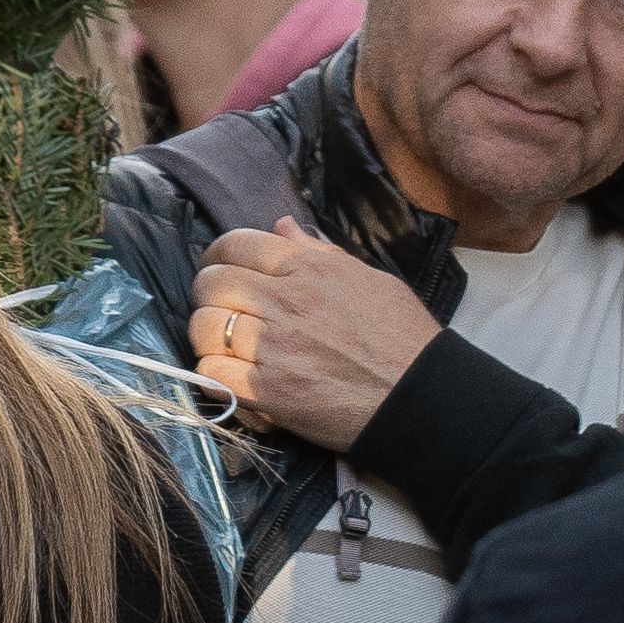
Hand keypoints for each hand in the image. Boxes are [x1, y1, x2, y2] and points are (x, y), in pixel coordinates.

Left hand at [191, 224, 438, 452]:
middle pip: (212, 282)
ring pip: (204, 326)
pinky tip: (226, 374)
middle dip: (207, 291)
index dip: (219, 253)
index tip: (220, 266)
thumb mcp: (368, 278)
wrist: (419, 397)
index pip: (238, 244)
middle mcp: (286, 301)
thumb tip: (281, 225)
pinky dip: (210, 372)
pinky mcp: (268, 392)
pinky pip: (211, 372)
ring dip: (205, 333)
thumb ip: (319, 251)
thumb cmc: (402, 336)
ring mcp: (274, 347)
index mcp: (309, 268)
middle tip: (218, 306)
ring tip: (221, 343)